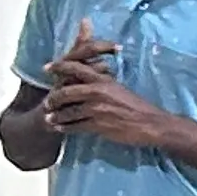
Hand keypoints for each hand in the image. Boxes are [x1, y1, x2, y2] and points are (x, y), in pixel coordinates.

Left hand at [38, 20, 168, 150]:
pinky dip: (66, 128)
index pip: (76, 67)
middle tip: (46, 103)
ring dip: (57, 116)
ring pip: (69, 111)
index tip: (47, 68)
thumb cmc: (136, 105)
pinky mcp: (98, 125)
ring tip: (49, 119)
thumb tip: (92, 73)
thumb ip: (102, 79)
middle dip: (54, 98)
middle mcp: (97, 92)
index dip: (59, 66)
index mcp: (103, 79)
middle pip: (67, 91)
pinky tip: (61, 129)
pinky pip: (76, 126)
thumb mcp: (119, 86)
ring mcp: (97, 109)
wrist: (150, 123)